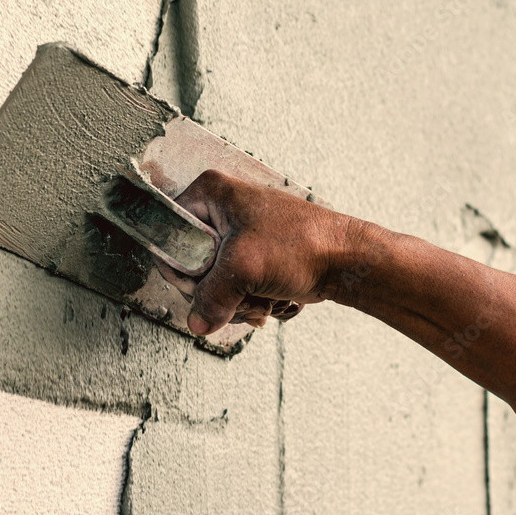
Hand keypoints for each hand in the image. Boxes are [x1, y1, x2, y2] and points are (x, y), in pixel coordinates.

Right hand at [153, 169, 354, 334]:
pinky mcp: (251, 254)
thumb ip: (211, 298)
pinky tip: (266, 300)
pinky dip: (246, 300)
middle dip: (214, 290)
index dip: (182, 267)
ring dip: (233, 300)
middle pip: (189, 263)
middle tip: (237, 293)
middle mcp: (220, 208)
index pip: (168, 234)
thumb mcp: (245, 268)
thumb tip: (197, 322)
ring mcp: (236, 233)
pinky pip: (231, 285)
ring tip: (259, 297)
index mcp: (211, 192)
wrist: (346, 260)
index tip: (203, 282)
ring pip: (211, 280)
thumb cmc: (305, 245)